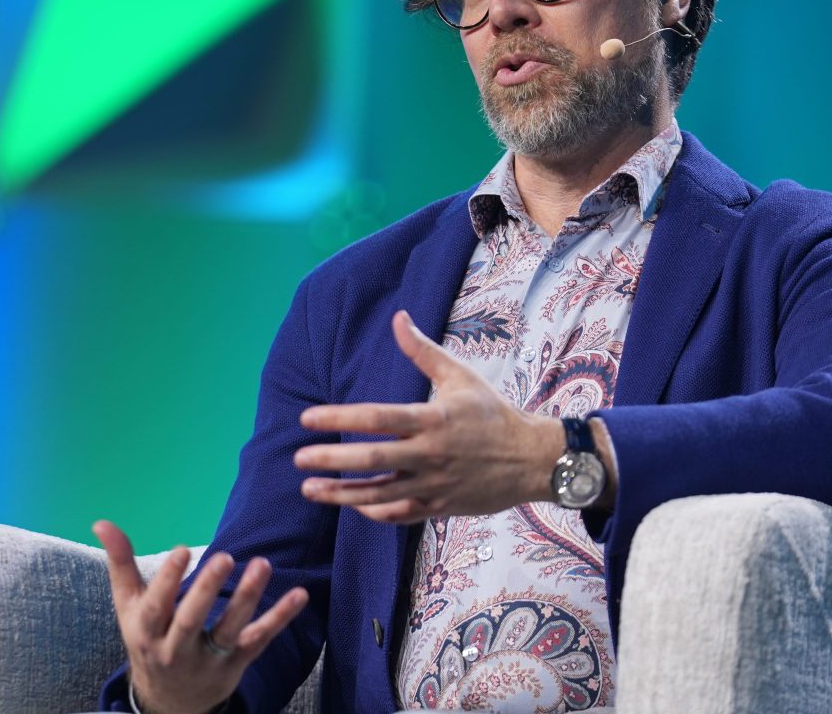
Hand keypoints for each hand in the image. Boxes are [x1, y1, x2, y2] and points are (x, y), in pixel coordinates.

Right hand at [94, 520, 307, 713]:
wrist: (168, 702)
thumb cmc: (148, 639)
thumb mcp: (129, 607)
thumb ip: (121, 564)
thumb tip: (102, 522)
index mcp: (147, 631)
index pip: (157, 606)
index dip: (167, 579)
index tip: (182, 549)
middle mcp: (176, 649)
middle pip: (191, 620)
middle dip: (207, 590)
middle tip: (225, 557)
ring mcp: (208, 660)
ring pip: (229, 630)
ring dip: (247, 598)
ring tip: (262, 564)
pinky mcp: (236, 664)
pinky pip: (259, 640)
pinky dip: (280, 618)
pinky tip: (299, 595)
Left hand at [293, 310, 563, 522]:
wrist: (532, 459)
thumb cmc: (493, 412)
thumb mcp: (460, 375)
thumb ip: (422, 351)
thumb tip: (398, 317)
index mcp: (433, 419)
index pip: (377, 418)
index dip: (339, 418)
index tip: (307, 418)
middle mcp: (430, 454)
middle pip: (373, 459)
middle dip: (332, 460)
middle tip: (298, 458)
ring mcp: (434, 483)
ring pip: (380, 494)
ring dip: (341, 493)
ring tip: (309, 489)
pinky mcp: (440, 506)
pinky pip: (400, 514)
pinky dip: (374, 511)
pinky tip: (352, 503)